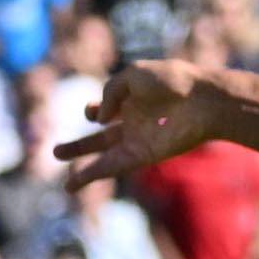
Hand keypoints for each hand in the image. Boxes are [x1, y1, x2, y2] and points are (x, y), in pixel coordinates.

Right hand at [54, 60, 215, 185]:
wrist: (203, 101)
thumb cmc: (172, 82)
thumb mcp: (133, 75)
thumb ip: (109, 92)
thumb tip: (99, 120)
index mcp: (133, 101)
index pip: (108, 110)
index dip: (95, 111)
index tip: (91, 112)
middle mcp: (135, 123)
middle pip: (101, 138)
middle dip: (80, 145)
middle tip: (56, 151)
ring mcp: (138, 140)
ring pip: (103, 155)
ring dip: (81, 162)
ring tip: (57, 163)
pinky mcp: (142, 155)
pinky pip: (112, 166)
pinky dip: (92, 174)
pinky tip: (74, 183)